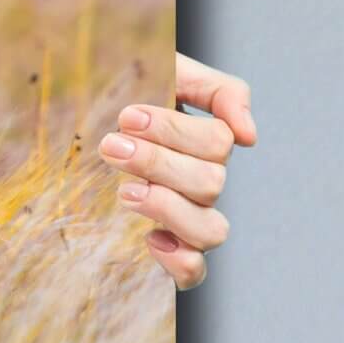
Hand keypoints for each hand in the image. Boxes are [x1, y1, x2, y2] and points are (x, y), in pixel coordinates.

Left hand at [98, 52, 254, 289]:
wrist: (94, 108)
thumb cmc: (136, 91)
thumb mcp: (174, 71)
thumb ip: (219, 90)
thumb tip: (249, 136)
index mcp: (209, 143)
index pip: (217, 143)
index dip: (173, 131)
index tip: (127, 117)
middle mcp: (206, 183)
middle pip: (210, 184)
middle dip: (157, 163)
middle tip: (111, 145)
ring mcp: (191, 217)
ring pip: (211, 231)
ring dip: (167, 209)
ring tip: (124, 192)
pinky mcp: (170, 247)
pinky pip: (193, 272)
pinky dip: (179, 262)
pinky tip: (149, 238)